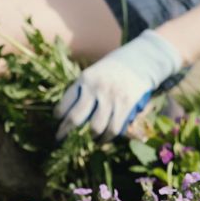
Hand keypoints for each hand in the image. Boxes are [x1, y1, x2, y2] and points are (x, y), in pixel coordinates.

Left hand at [54, 30, 181, 141]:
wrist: (141, 60)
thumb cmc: (113, 70)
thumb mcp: (94, 73)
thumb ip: (83, 90)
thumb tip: (67, 114)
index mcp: (85, 78)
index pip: (65, 102)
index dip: (58, 116)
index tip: (58, 122)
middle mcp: (96, 88)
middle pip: (76, 117)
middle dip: (65, 131)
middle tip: (61, 138)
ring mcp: (112, 97)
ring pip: (95, 127)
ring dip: (90, 137)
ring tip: (87, 140)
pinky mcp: (126, 105)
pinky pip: (113, 128)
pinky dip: (107, 138)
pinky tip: (102, 140)